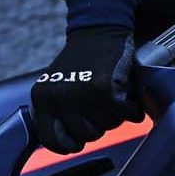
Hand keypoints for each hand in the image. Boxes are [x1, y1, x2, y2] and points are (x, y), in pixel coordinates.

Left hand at [30, 26, 142, 153]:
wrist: (97, 30)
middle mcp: (57, 98)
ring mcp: (79, 94)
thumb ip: (57, 115)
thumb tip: (69, 144)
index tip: (78, 141)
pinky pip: (125, 115)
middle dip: (98, 124)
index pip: (51, 141)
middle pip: (87, 136)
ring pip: (107, 126)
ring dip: (116, 115)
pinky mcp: (102, 89)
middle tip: (99, 104)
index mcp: (41, 99)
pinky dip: (133, 110)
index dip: (69, 145)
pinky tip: (128, 99)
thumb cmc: (82, 64)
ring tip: (111, 96)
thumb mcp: (58, 89)